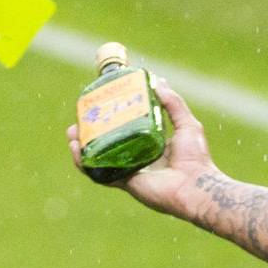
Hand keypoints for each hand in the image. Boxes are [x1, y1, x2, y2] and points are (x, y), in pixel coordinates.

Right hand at [68, 81, 215, 212]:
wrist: (196, 187)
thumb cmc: (196, 158)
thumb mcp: (186, 123)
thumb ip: (173, 103)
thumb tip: (158, 81)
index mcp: (150, 144)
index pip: (126, 129)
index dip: (111, 118)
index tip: (99, 105)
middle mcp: (137, 157)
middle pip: (107, 143)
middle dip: (90, 132)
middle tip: (79, 120)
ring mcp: (129, 170)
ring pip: (99, 158)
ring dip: (83, 146)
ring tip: (71, 134)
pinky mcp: (125, 183)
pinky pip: (100, 174)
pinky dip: (86, 164)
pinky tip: (76, 151)